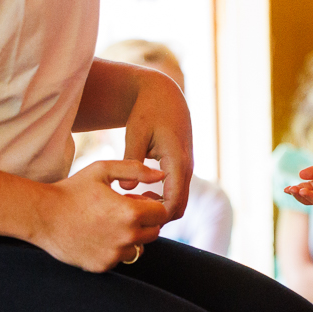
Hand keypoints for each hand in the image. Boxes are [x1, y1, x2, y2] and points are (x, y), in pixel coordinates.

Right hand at [33, 160, 167, 271]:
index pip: (161, 213)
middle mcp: (126, 237)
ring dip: (131, 237)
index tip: (136, 201)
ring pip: (138, 248)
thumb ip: (135, 170)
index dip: (151, 205)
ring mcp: (114, 254)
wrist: (42, 216)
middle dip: (144, 221)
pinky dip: (114, 249)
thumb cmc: (72, 189)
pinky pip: (119, 258)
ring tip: (109, 224)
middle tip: (121, 211)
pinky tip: (97, 236)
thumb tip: (161, 175)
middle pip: (154, 232)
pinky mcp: (102, 266)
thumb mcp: (102, 170)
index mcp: (130, 213)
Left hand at [120, 71, 194, 220]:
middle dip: (156, 217)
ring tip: (132, 202)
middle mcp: (187, 167)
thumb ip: (131, 160)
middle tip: (129, 212)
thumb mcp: (135, 133)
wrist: (163, 95)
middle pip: (179, 207)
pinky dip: (162, 200)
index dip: (154, 215)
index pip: (173, 202)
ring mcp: (187, 168)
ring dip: (158, 208)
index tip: (130, 212)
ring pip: (179, 202)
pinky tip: (140, 193)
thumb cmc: (147, 111)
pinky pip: (177, 192)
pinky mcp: (183, 167)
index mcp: (177, 161)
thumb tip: (126, 190)